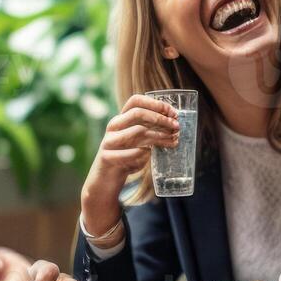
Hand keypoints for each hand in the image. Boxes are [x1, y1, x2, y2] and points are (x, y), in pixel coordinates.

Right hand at [81, 93, 181, 234]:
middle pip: (137, 112)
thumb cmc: (126, 157)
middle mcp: (113, 126)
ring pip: (137, 132)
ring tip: (171, 142)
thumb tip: (175, 125)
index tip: (172, 111)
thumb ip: (150, 131)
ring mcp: (108, 141)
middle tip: (176, 127)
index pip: (135, 101)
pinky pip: (131, 153)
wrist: (105, 180)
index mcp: (121, 119)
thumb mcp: (137, 142)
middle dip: (160, 118)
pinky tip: (150, 156)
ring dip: (158, 136)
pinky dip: (144, 154)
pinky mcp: (107, 157)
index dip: (155, 103)